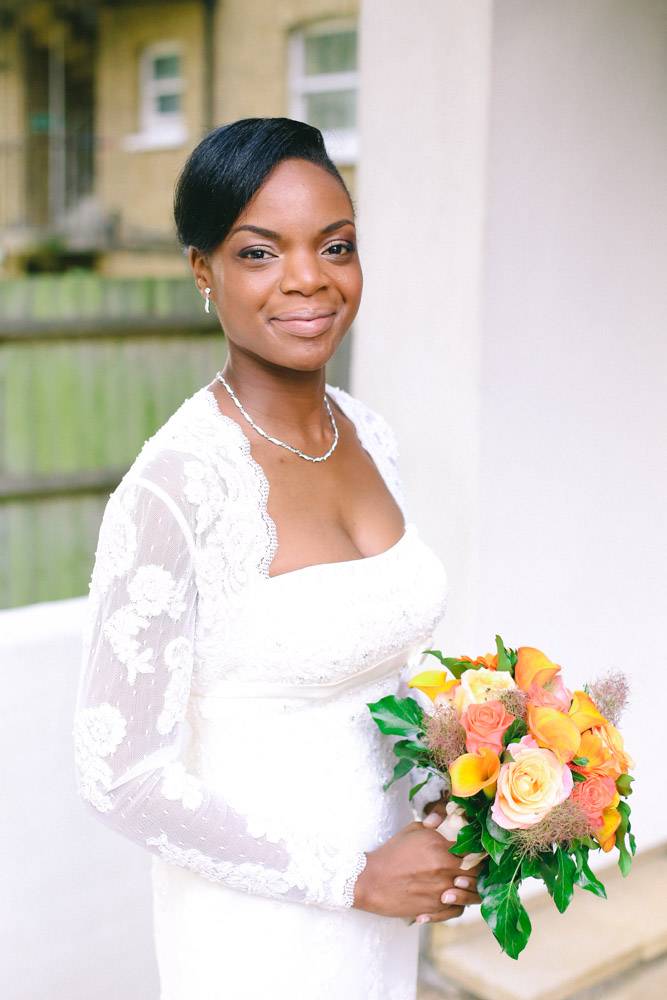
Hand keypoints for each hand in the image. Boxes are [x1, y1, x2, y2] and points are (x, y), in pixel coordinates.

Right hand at [353, 819, 480, 922]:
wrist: (370, 880)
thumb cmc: (391, 854)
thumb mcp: (412, 831)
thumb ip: (433, 825)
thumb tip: (443, 820)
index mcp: (439, 846)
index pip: (473, 849)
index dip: (479, 852)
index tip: (478, 852)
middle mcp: (443, 868)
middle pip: (476, 873)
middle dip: (478, 871)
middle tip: (475, 870)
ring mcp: (440, 890)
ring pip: (471, 894)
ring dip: (471, 890)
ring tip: (464, 885)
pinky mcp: (434, 908)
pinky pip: (458, 910)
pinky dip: (457, 905)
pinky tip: (450, 898)